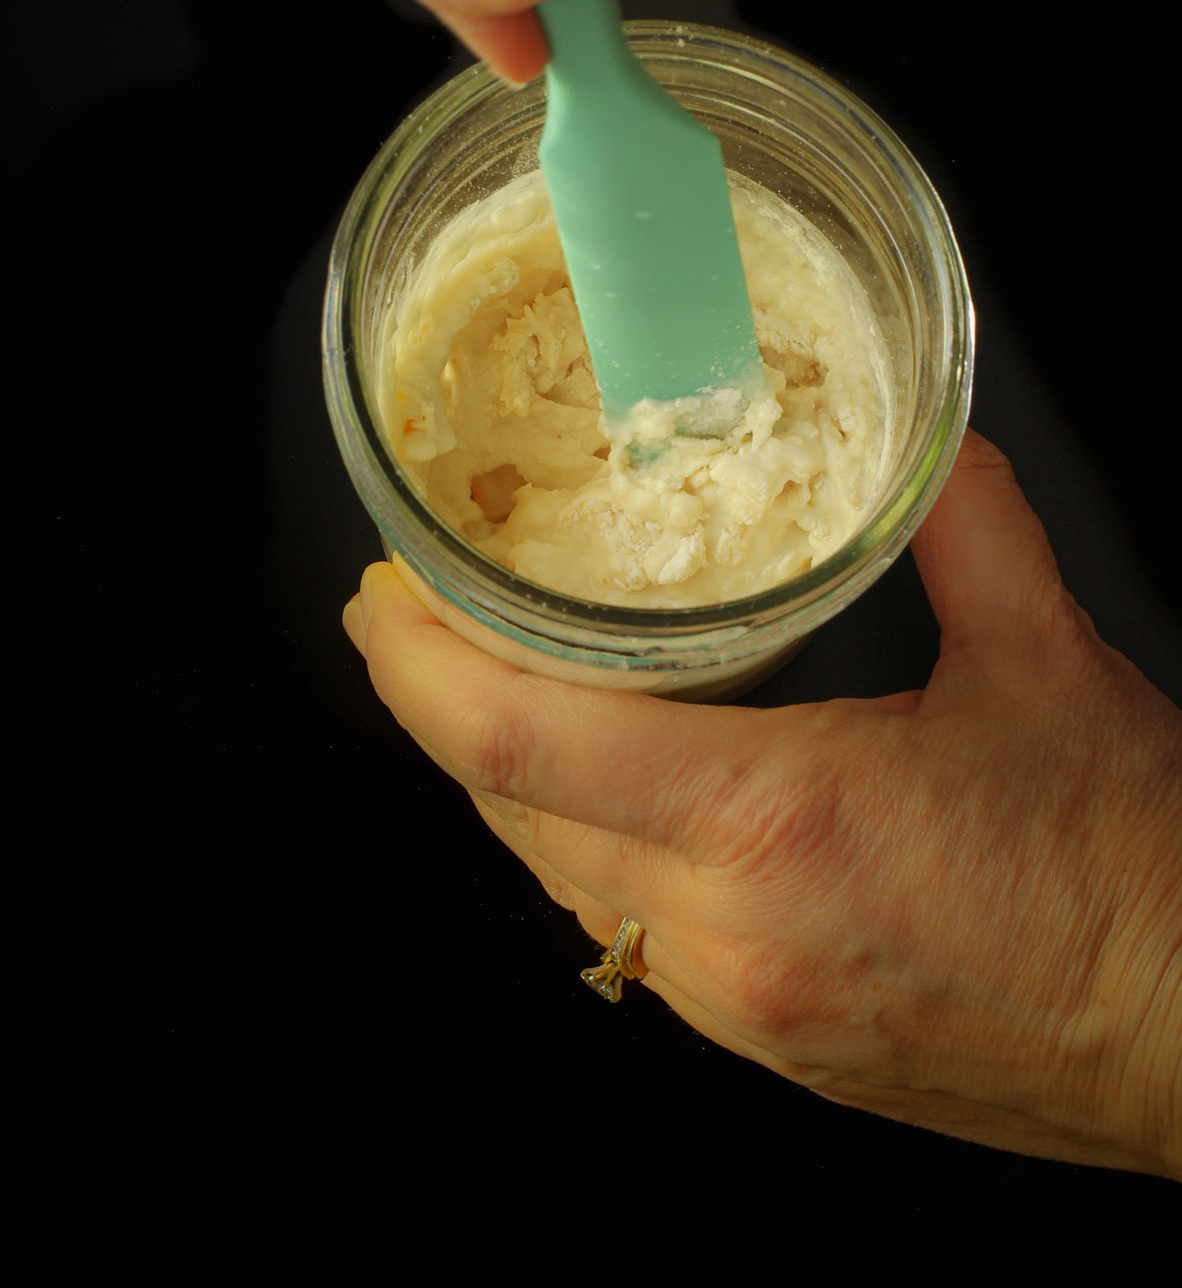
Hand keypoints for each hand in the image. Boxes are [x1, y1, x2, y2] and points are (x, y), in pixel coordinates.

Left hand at [344, 429, 1181, 1176]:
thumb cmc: (1136, 870)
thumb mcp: (1049, 664)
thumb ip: (966, 525)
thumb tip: (932, 442)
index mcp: (776, 822)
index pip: (518, 747)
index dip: (417, 668)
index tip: (377, 599)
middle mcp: (730, 932)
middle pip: (511, 814)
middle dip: (443, 710)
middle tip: (421, 617)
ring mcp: (740, 1005)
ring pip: (560, 882)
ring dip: (512, 783)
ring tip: (502, 685)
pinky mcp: (769, 1042)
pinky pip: (626, 934)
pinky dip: (587, 848)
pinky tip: (615, 794)